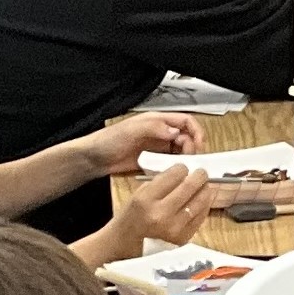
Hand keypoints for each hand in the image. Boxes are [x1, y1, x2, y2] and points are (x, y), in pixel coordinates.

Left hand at [86, 111, 205, 173]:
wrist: (94, 158)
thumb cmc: (109, 140)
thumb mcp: (132, 130)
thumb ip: (154, 128)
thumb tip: (176, 132)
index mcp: (158, 121)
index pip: (186, 121)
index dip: (196, 131)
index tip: (199, 144)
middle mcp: (161, 133)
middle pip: (187, 137)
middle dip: (192, 148)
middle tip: (188, 160)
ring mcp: (157, 148)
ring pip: (181, 152)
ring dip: (185, 159)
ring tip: (182, 168)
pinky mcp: (153, 161)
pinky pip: (170, 164)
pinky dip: (175, 168)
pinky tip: (172, 173)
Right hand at [107, 164, 215, 256]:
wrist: (124, 246)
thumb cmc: (130, 217)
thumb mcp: (138, 194)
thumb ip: (161, 183)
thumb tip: (184, 173)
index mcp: (146, 199)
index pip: (174, 176)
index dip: (182, 168)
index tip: (183, 168)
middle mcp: (161, 214)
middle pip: (189, 187)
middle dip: (199, 176)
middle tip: (202, 173)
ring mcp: (174, 228)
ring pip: (199, 203)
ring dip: (205, 191)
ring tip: (206, 185)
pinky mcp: (182, 238)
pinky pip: (200, 218)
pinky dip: (204, 206)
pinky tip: (204, 200)